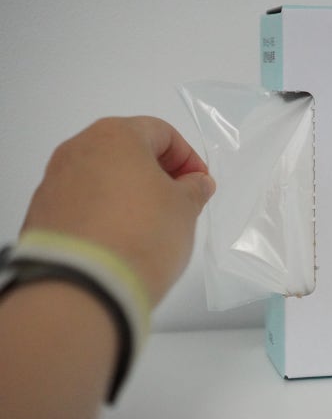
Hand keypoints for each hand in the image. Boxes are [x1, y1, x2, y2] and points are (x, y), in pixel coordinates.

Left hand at [20, 116, 215, 306]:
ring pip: (103, 177)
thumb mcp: (185, 209)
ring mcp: (55, 181)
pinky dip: (105, 213)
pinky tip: (121, 239)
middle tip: (179, 203)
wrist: (82, 286)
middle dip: (158, 174)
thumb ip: (194, 189)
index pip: (162, 132)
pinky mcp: (44, 214)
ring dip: (130, 193)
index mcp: (115, 135)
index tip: (200, 185)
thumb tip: (195, 183)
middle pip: (128, 151)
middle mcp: (78, 149)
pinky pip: (84, 203)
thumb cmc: (143, 234)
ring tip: (151, 225)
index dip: (188, 159)